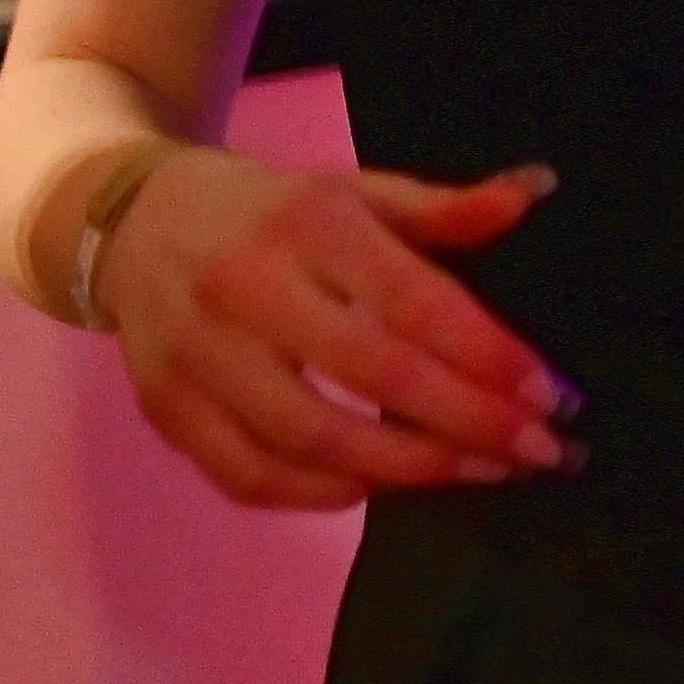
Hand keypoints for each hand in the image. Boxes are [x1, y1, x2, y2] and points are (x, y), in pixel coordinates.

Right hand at [102, 151, 573, 506]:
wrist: (132, 221)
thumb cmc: (270, 210)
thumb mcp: (354, 190)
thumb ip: (443, 206)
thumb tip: (535, 192)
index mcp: (305, 224)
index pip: (411, 301)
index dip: (486, 355)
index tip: (551, 395)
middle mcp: (245, 288)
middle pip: (370, 375)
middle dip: (466, 422)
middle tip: (539, 451)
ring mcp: (196, 354)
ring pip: (308, 437)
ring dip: (405, 469)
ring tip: (476, 471)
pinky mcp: (164, 407)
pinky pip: (247, 476)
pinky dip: (319, 493)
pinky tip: (379, 487)